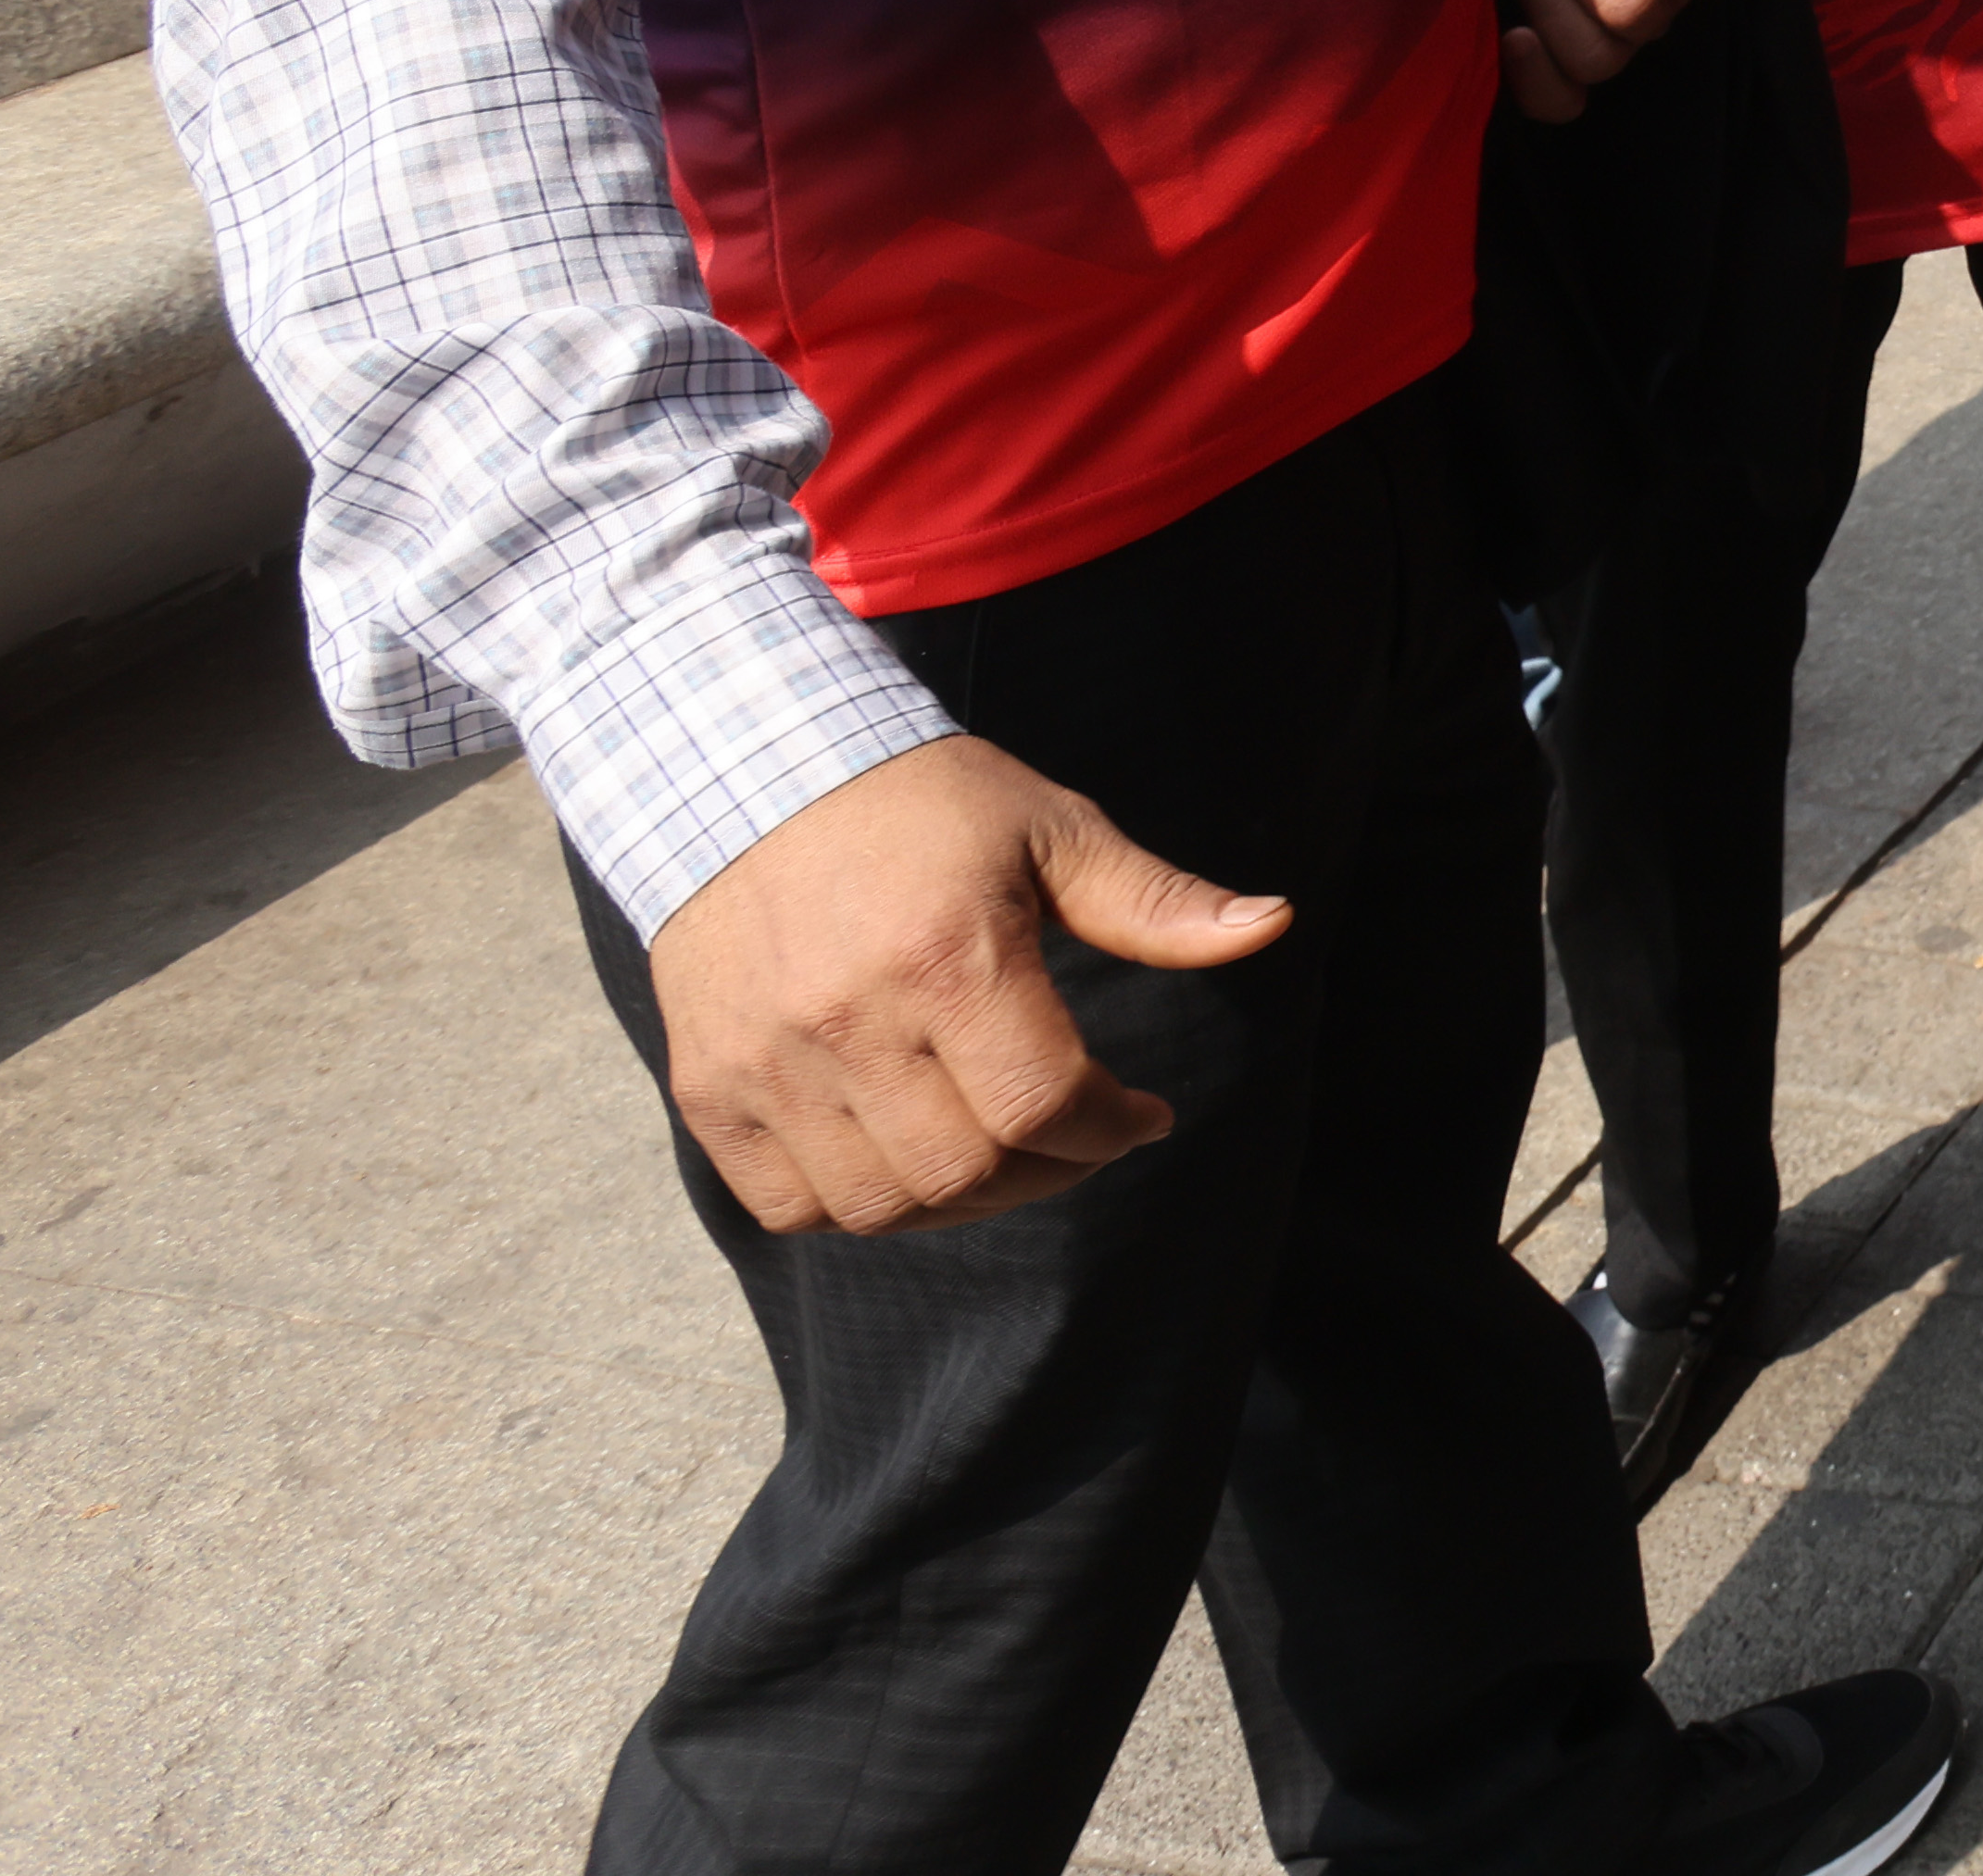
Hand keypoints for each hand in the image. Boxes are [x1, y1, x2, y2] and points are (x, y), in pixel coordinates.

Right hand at [643, 735, 1285, 1237]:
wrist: (745, 775)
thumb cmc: (923, 805)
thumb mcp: (1050, 830)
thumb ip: (1155, 902)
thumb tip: (1274, 925)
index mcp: (947, 956)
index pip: (1045, 1104)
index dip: (1111, 1130)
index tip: (1142, 1115)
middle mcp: (848, 1020)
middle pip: (966, 1171)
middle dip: (1048, 1172)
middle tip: (1073, 1135)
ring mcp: (766, 1063)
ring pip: (878, 1205)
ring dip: (958, 1197)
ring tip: (997, 1148)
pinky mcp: (708, 1087)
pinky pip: (786, 1205)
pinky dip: (855, 1205)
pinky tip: (903, 1155)